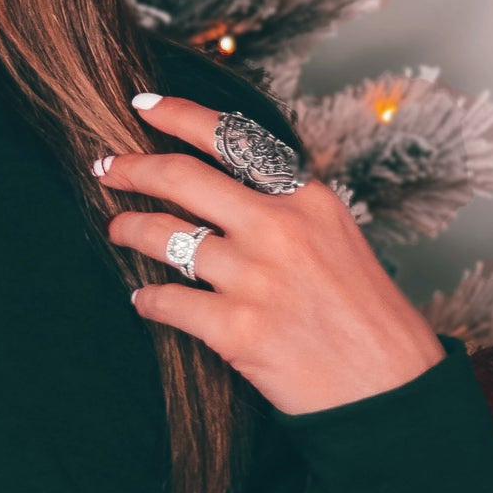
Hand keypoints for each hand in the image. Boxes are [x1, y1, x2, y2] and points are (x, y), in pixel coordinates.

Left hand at [96, 92, 444, 416]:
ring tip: (116, 229)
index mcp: (307, 198)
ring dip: (129, 230)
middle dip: (132, 168)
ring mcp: (255, 278)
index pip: (232, 140)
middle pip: (183, 179)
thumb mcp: (337, 241)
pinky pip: (166, 302)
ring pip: (165, 237)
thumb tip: (226, 195)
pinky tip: (142, 299)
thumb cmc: (363, 318)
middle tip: (105, 168)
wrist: (388, 386)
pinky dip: (146, 300)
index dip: (178, 117)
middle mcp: (279, 227)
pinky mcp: (236, 329)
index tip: (142, 107)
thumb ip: (287, 213)